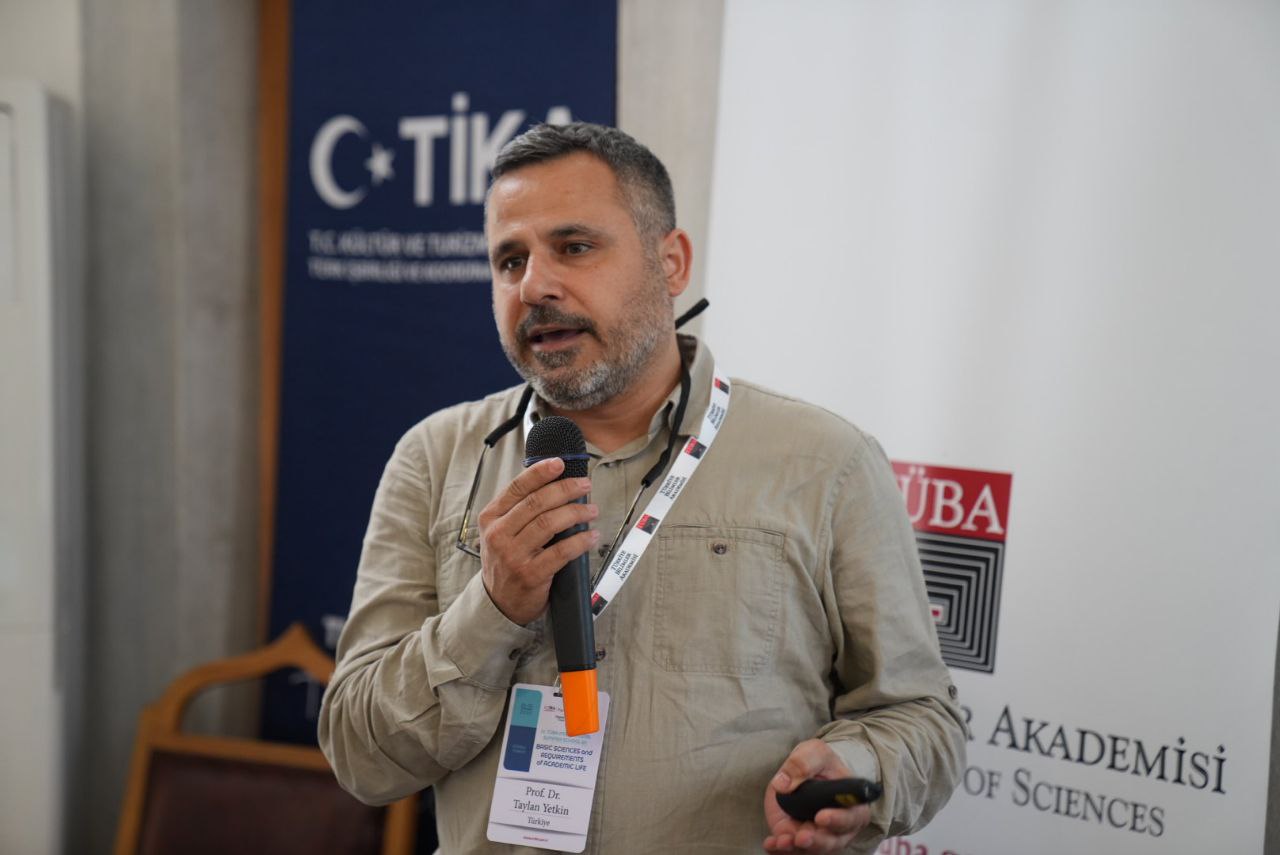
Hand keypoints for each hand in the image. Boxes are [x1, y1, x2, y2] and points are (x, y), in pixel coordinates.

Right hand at [476, 457, 599, 624]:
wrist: (498, 602)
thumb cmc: (505, 560)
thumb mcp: (501, 532)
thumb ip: (519, 510)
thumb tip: (553, 483)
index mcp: (491, 518)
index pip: (516, 488)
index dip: (540, 472)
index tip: (560, 463)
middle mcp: (499, 534)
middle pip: (536, 502)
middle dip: (565, 489)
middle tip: (584, 485)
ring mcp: (513, 555)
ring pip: (549, 523)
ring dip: (575, 512)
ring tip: (591, 510)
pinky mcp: (530, 574)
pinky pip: (561, 552)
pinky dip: (580, 540)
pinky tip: (591, 535)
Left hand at [763, 739, 870, 852]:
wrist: (805, 772)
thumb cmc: (818, 763)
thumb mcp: (813, 753)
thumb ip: (802, 763)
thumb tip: (783, 783)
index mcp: (853, 804)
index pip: (852, 818)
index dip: (838, 820)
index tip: (821, 816)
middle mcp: (839, 827)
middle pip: (832, 841)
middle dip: (816, 841)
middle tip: (801, 837)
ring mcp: (819, 836)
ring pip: (811, 849)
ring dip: (796, 848)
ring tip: (782, 842)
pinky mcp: (799, 839)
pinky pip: (792, 851)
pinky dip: (780, 850)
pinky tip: (770, 844)